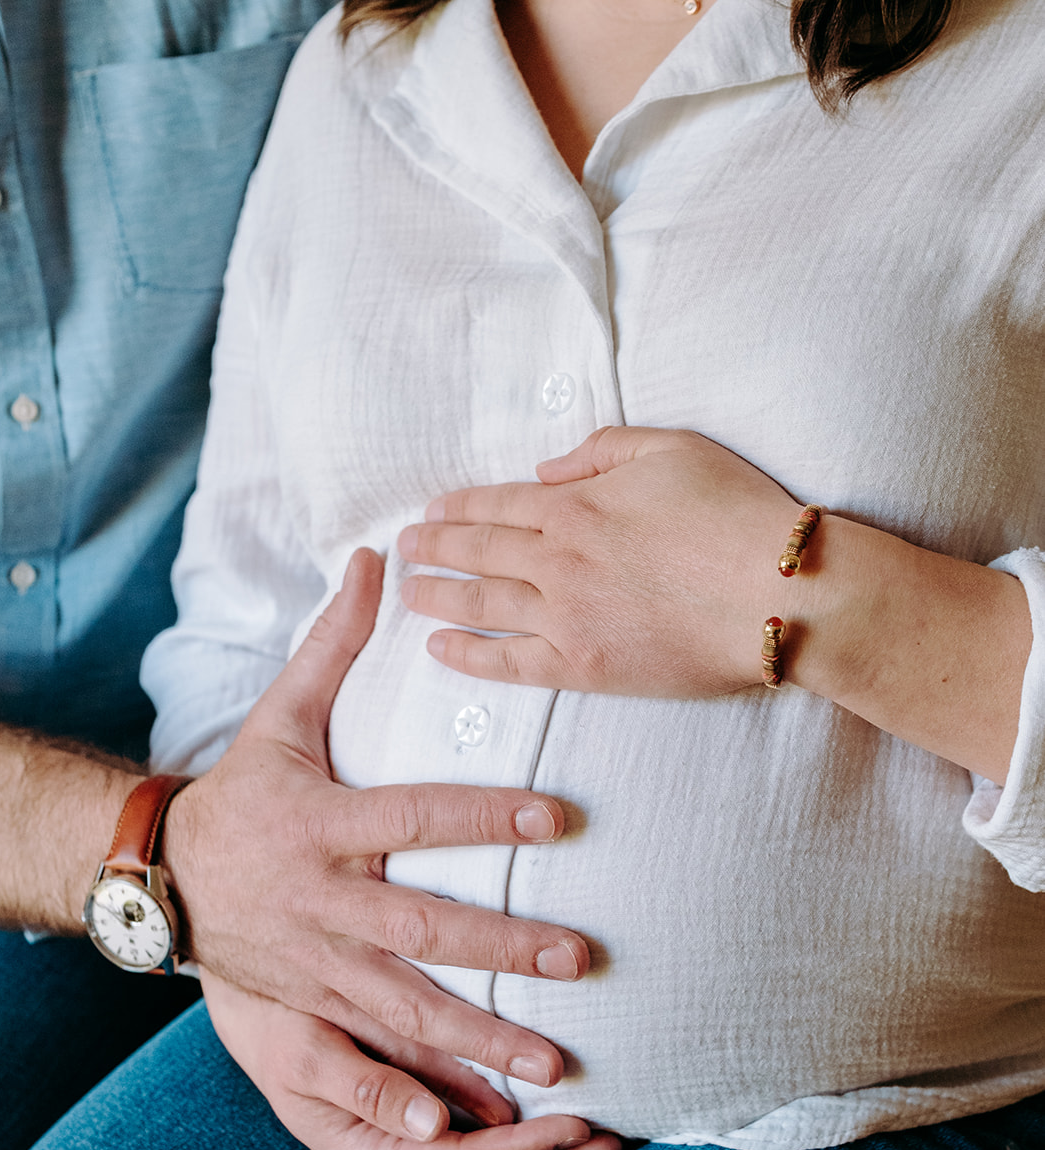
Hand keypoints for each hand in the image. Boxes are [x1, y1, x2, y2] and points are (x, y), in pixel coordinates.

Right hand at [163, 549, 589, 1094]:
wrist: (161, 877)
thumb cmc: (244, 791)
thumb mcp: (279, 716)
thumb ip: (334, 644)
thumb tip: (376, 555)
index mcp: (322, 821)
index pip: (413, 814)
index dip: (481, 813)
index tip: (556, 813)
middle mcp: (321, 898)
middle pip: (421, 925)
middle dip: (501, 944)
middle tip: (578, 956)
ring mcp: (316, 963)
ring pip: (403, 1004)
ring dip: (479, 1036)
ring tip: (554, 1059)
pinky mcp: (311, 1008)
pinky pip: (368, 1056)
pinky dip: (416, 1090)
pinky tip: (473, 1116)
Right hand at [201, 970, 620, 1149]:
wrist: (241, 997)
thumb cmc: (267, 1017)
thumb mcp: (304, 1052)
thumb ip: (366, 1089)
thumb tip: (434, 1128)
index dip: (519, 1149)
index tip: (575, 1125)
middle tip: (612, 1135)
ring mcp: (403, 1145)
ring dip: (547, 1147)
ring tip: (608, 1132)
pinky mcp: (416, 1117)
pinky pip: (480, 1131)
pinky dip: (526, 1125)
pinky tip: (567, 1110)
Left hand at [398, 426, 800, 698]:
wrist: (777, 593)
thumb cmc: (737, 515)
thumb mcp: (674, 449)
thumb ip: (602, 451)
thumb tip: (545, 470)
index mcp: (577, 503)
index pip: (499, 503)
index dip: (459, 506)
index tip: (432, 510)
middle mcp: (558, 558)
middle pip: (478, 550)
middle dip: (434, 547)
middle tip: (405, 549)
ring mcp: (565, 615)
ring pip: (481, 603)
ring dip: (438, 596)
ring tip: (409, 594)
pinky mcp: (582, 666)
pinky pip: (507, 662)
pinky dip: (466, 655)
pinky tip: (437, 649)